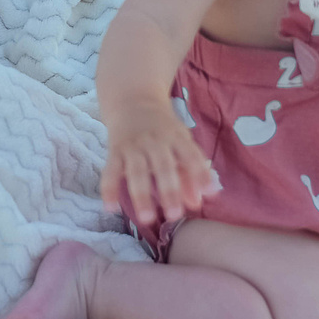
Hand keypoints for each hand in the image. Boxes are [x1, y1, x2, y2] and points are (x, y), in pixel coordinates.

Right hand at [100, 99, 217, 230]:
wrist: (132, 99)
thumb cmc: (162, 128)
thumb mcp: (180, 141)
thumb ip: (191, 171)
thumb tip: (200, 201)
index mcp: (176, 137)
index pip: (190, 155)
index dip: (200, 174)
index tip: (208, 195)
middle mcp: (155, 141)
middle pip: (163, 166)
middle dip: (169, 191)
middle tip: (174, 215)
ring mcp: (133, 145)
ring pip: (137, 172)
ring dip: (141, 195)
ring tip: (146, 219)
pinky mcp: (114, 150)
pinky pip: (110, 171)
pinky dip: (109, 189)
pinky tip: (111, 208)